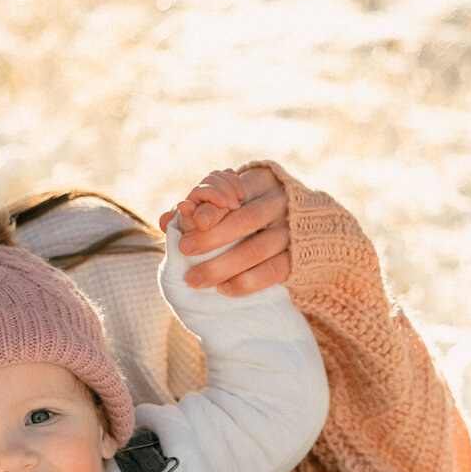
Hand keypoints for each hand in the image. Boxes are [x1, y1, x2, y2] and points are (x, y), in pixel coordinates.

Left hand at [159, 164, 289, 296]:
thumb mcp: (233, 202)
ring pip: (256, 249)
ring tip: (194, 279)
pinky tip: (224, 290)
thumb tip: (165, 220)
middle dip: (212, 237)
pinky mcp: (297, 258)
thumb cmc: (252, 213)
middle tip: (185, 250)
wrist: (305, 231)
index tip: (195, 221)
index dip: (214, 206)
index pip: (236, 190)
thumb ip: (200, 209)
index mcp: (262, 181)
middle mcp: (280, 203)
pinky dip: (246, 282)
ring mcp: (290, 232)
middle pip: (245, 220)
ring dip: (222, 266)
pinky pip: (271, 272)